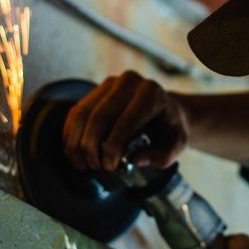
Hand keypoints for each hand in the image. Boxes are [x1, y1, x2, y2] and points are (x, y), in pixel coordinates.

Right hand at [61, 71, 188, 170]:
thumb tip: (136, 160)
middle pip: (100, 114)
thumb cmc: (170, 130)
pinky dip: (71, 134)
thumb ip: (161, 156)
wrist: (165, 112)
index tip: (108, 166)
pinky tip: (73, 153)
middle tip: (94, 166)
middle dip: (92, 145)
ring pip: (83, 112)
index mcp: (152, 93)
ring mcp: (111, 83)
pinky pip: (76, 112)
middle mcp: (130, 81)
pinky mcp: (97, 90)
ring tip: (81, 163)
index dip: (114, 145)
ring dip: (77, 141)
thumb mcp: (176, 145)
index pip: (127, 119)